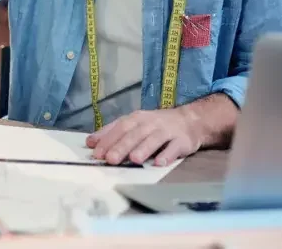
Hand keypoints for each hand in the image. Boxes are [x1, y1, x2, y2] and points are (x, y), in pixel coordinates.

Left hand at [86, 108, 201, 166]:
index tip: (96, 153)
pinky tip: (160, 163)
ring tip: (133, 159)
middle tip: (110, 159)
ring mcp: (167, 131)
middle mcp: (151, 123)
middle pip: (134, 134)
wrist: (190, 120)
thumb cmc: (156, 125)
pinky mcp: (182, 141)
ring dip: (143, 149)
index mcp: (136, 118)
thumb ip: (112, 132)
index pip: (119, 128)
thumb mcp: (134, 124)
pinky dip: (167, 155)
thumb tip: (90, 142)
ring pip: (154, 139)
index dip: (107, 140)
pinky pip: (174, 148)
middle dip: (121, 146)